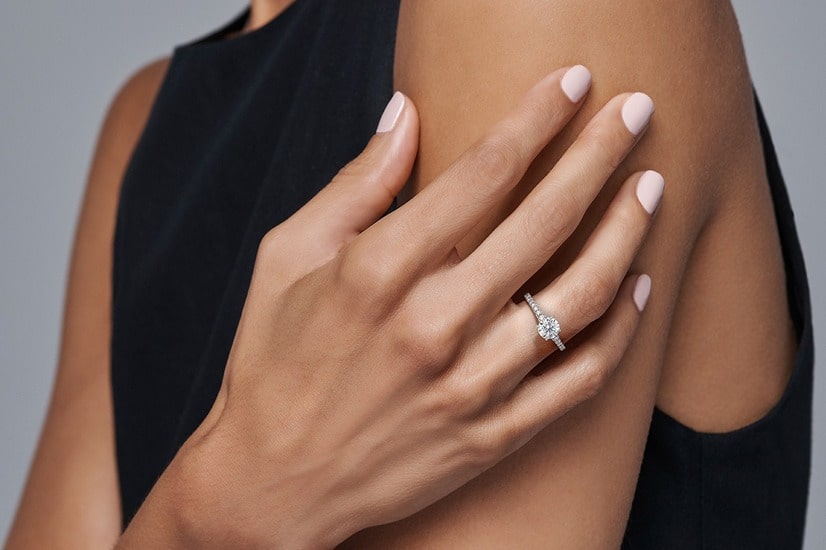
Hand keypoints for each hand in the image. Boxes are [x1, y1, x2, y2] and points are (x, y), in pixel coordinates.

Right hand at [125, 65, 661, 548]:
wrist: (273, 482)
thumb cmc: (272, 361)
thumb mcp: (287, 256)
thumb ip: (356, 183)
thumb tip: (404, 112)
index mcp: (377, 270)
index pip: (483, 171)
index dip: (539, 116)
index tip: (574, 83)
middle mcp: (432, 325)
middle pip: (545, 220)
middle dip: (600, 154)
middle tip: (635, 114)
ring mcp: (469, 386)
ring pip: (579, 297)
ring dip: (625, 233)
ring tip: (649, 189)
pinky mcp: (492, 436)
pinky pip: (579, 378)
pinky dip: (620, 330)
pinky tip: (637, 287)